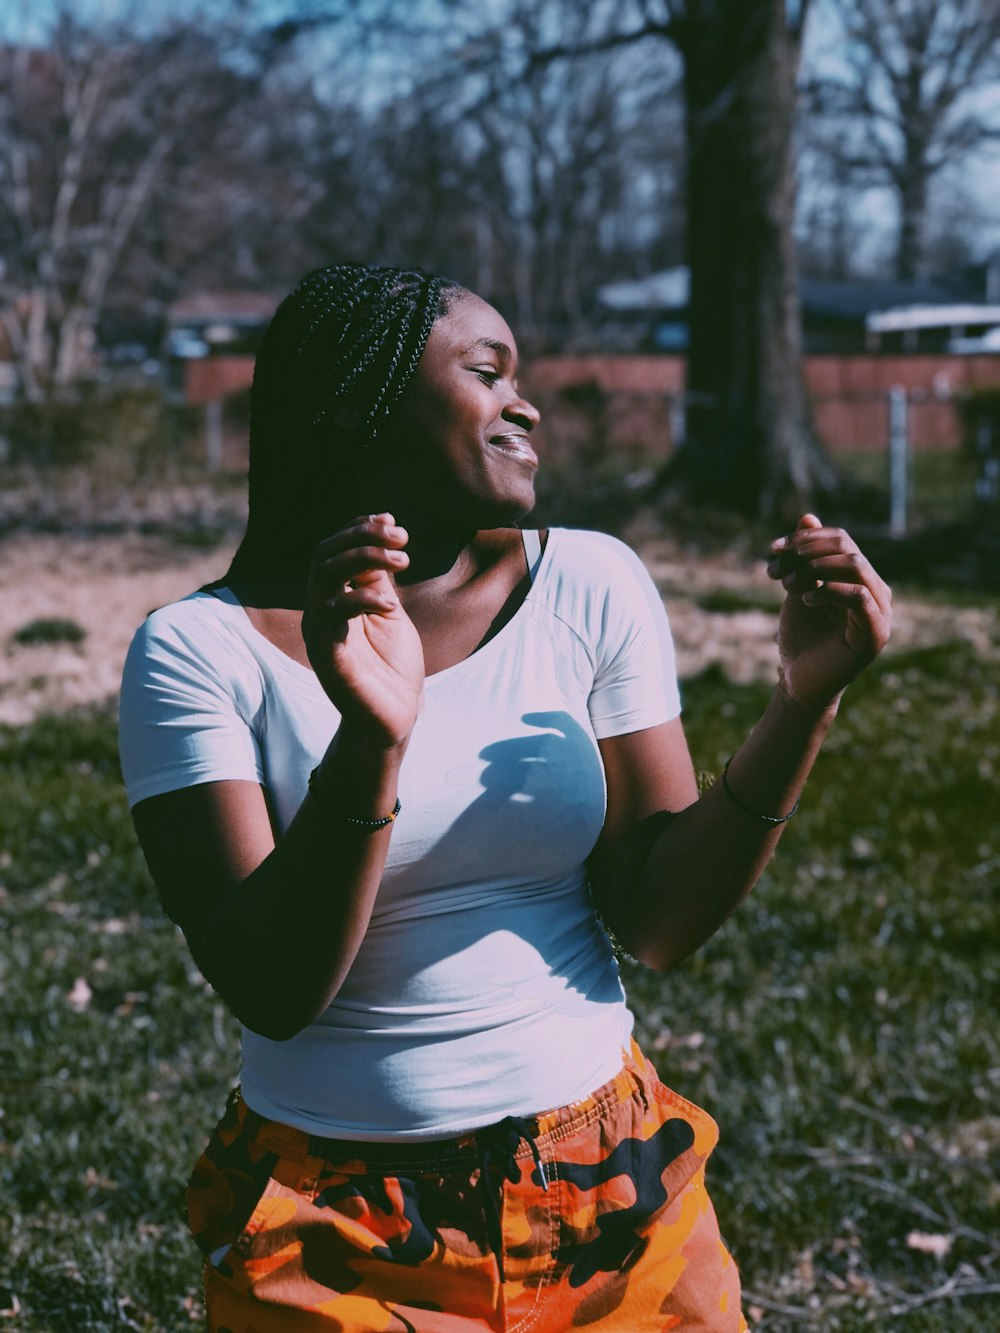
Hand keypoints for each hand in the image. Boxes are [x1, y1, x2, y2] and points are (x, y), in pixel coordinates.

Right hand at [302, 513, 423, 746]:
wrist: (395, 717)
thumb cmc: (393, 667)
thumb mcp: (389, 611)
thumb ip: (378, 579)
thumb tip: (382, 534)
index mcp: (334, 598)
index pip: (332, 550)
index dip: (358, 529)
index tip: (391, 521)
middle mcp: (320, 610)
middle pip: (324, 554)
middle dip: (362, 537)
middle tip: (402, 537)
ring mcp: (321, 631)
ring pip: (324, 575)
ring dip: (365, 558)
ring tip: (403, 561)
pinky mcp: (327, 653)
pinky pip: (334, 612)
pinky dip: (364, 598)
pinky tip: (391, 605)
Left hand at [768, 514, 891, 706]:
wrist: (800, 681)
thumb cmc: (801, 636)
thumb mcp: (798, 587)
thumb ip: (805, 556)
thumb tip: (807, 516)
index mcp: (861, 578)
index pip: (841, 540)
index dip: (807, 538)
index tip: (774, 547)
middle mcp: (877, 591)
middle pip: (847, 549)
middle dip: (807, 552)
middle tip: (777, 566)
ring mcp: (880, 612)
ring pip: (855, 567)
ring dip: (816, 568)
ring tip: (789, 584)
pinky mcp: (876, 634)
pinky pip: (858, 597)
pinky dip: (829, 591)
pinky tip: (806, 598)